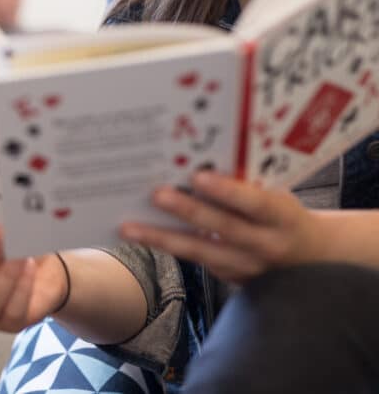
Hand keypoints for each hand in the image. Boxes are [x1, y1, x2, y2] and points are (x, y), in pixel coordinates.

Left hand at [119, 171, 325, 283]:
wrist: (312, 257)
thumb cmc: (284, 214)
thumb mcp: (278, 195)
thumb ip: (247, 185)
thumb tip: (199, 161)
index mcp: (282, 217)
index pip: (255, 204)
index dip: (227, 192)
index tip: (198, 177)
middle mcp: (266, 246)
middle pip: (222, 228)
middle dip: (186, 211)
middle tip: (155, 195)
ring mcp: (248, 268)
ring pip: (200, 252)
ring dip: (161, 238)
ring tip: (128, 228)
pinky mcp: (231, 279)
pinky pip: (196, 261)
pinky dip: (168, 246)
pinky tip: (142, 236)